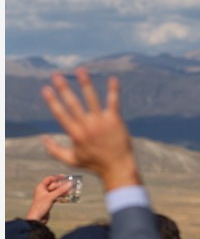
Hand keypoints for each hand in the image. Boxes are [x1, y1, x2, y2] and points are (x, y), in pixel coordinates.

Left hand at [24, 175, 74, 222]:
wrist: (37, 218)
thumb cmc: (41, 206)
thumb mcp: (51, 197)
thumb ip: (61, 190)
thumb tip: (70, 184)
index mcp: (41, 187)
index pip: (49, 179)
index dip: (57, 177)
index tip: (65, 177)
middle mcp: (43, 191)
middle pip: (54, 185)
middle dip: (62, 185)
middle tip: (71, 185)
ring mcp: (46, 197)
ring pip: (56, 191)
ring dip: (63, 191)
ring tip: (71, 191)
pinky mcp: (49, 202)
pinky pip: (56, 197)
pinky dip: (61, 196)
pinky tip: (67, 197)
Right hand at [41, 68, 139, 191]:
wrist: (118, 168)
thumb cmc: (94, 164)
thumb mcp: (70, 160)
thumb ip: (53, 150)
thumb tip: (42, 138)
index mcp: (75, 134)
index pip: (61, 114)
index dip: (52, 101)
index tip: (45, 89)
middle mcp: (87, 127)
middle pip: (73, 104)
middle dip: (64, 88)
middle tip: (56, 74)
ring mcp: (102, 123)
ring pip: (92, 99)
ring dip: (85, 83)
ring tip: (80, 70)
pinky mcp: (115, 121)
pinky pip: (114, 102)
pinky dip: (113, 90)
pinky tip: (113, 79)